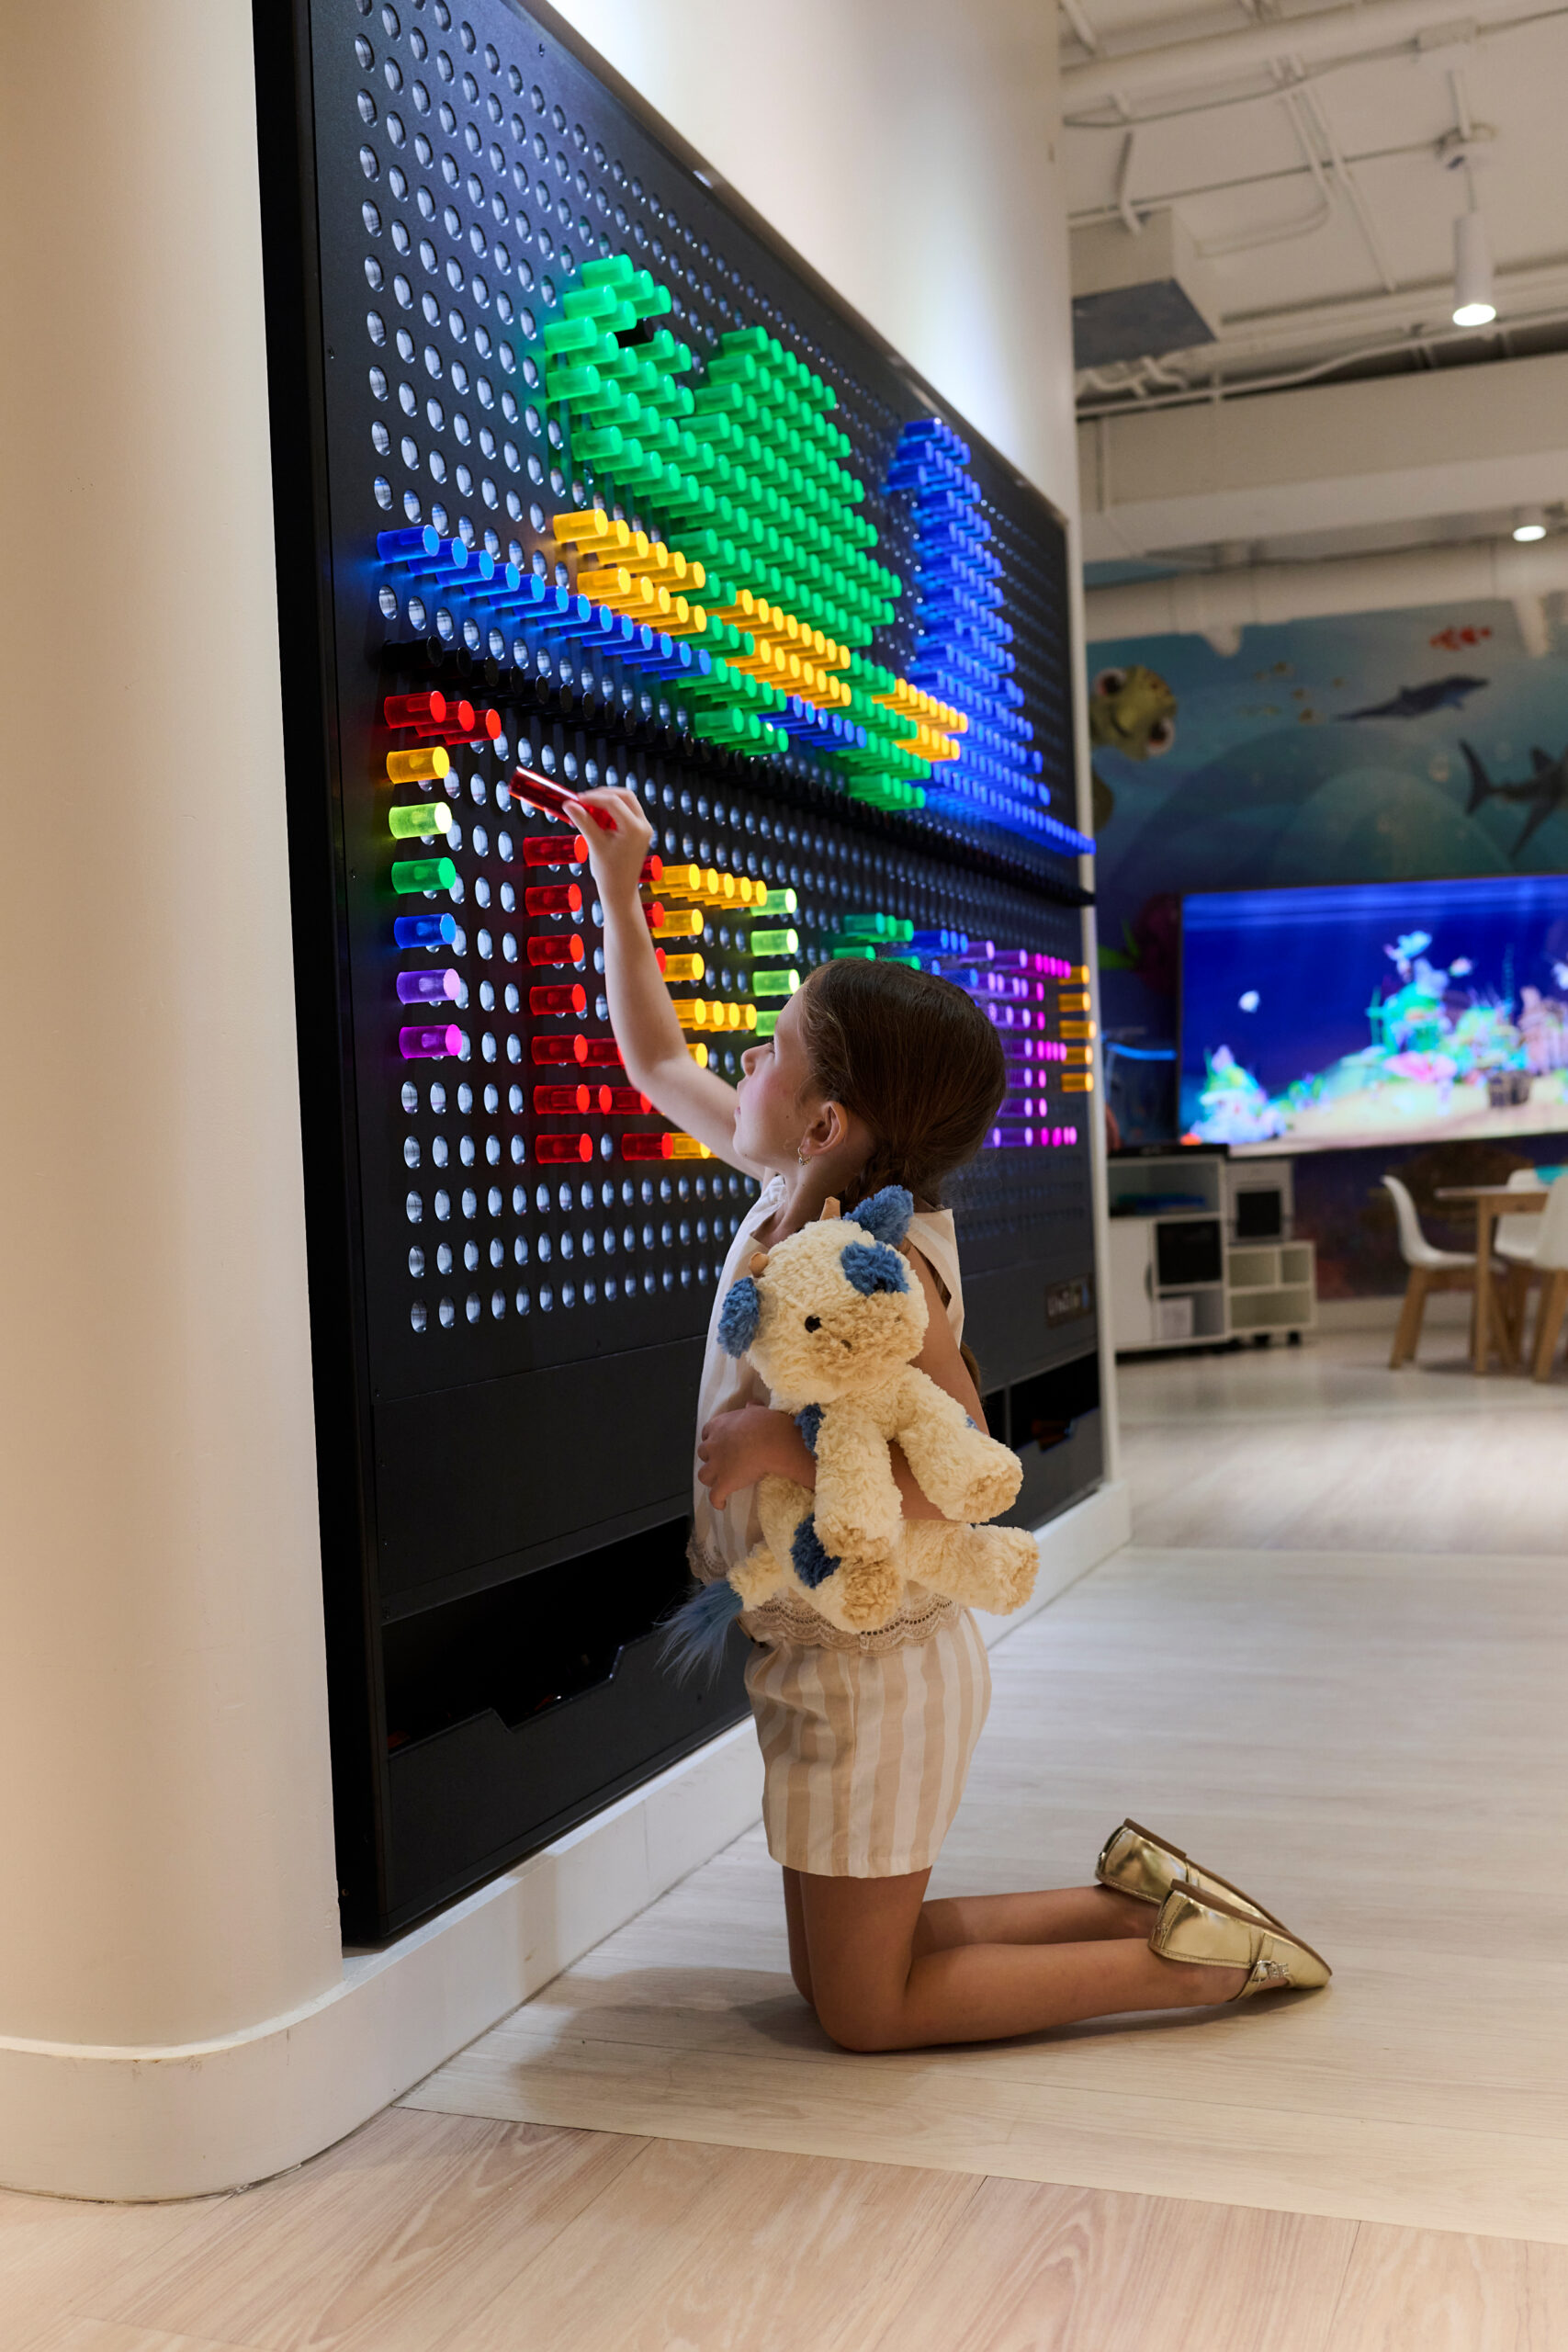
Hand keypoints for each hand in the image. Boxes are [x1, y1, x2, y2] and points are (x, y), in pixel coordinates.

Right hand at [560, 783, 652, 905]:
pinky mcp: (640, 832)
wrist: (620, 891)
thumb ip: (583, 821)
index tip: (577, 800)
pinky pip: (628, 812)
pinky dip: (613, 810)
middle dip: (603, 794)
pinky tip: (598, 817)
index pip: (613, 802)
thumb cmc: (610, 874)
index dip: (593, 797)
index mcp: (635, 829)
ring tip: (590, 809)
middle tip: (584, 800)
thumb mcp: (594, 844)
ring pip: (627, 802)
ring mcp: (644, 828)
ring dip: (608, 801)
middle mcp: (643, 826)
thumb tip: (570, 805)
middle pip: (624, 795)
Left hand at [697, 1405, 804, 1508]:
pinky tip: (721, 1505)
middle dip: (710, 1458)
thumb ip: (751, 1408)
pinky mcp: (724, 1483)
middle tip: (722, 1462)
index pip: (707, 1432)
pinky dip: (717, 1501)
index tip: (720, 1443)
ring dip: (710, 1479)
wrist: (771, 1442)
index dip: (713, 1439)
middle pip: (703, 1454)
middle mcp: (713, 1445)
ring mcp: (717, 1466)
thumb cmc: (766, 1424)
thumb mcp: (758, 1411)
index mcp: (719, 1426)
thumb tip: (751, 1403)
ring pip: (703, 1476)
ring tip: (719, 1483)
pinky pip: (715, 1496)